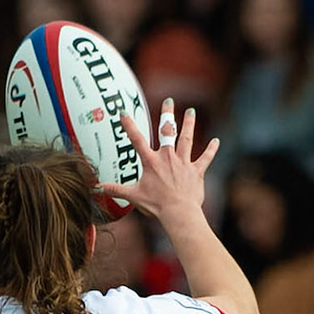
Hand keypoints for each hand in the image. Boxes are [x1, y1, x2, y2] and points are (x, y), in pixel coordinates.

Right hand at [115, 99, 216, 226]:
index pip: (137, 140)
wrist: (179, 213)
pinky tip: (217, 141)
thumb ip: (116, 190)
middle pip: (167, 131)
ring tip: (191, 112)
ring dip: (189, 125)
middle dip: (167, 114)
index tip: (123, 112)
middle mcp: (167, 158)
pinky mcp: (196, 172)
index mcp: (151, 162)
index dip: (129, 126)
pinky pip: (205, 158)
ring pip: (187, 139)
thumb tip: (97, 188)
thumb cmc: (156, 206)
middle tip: (169, 100)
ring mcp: (183, 163)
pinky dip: (211, 150)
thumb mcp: (134, 196)